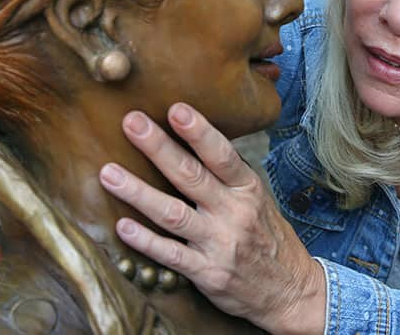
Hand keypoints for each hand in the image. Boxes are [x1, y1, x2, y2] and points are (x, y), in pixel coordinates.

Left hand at [99, 104, 325, 334]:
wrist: (291, 290)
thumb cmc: (267, 236)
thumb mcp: (257, 199)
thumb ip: (226, 175)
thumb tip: (190, 138)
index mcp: (248, 189)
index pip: (222, 155)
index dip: (199, 132)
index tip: (176, 109)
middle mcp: (234, 213)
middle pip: (191, 176)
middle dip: (158, 147)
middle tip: (131, 122)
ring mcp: (219, 243)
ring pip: (172, 214)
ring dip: (138, 192)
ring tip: (108, 174)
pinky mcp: (207, 272)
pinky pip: (171, 255)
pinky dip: (146, 240)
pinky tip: (123, 227)